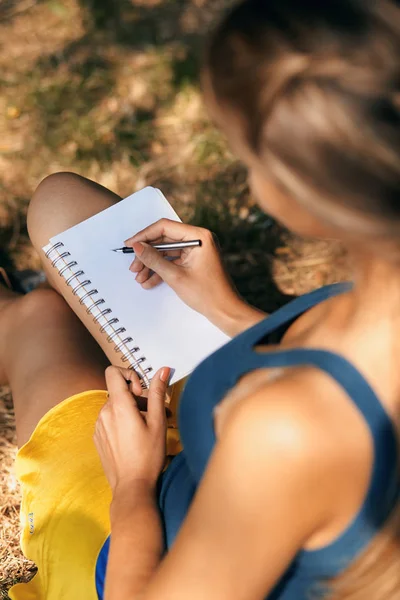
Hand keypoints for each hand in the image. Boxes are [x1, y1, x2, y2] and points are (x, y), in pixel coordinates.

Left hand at [94, 366, 169, 494]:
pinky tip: (135, 438)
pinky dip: (122, 422)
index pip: (113, 372)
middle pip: (119, 391)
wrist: (131, 487)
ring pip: (115, 406)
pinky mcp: (98, 437)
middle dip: (137, 398)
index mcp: (118, 406)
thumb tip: (162, 370)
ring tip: (148, 428)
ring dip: (131, 411)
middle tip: (155, 414)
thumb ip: (158, 393)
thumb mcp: (158, 422)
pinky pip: (109, 420)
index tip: (142, 392)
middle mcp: (104, 412)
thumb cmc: (148, 455)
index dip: (129, 374)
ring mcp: (98, 425)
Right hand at [125, 219, 263, 335]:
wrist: (226, 312)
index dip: (144, 235)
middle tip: (133, 266)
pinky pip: (174, 261)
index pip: (165, 227)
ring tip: (139, 277)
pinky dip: (161, 270)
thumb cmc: (208, 294)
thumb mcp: (175, 276)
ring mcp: (197, 251)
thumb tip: (137, 246)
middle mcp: (199, 239)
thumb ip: (154, 259)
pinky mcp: (195, 262)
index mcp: (199, 236)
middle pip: (165, 239)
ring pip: (167, 252)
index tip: (130, 244)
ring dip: (152, 264)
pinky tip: (149, 282)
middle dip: (147, 254)